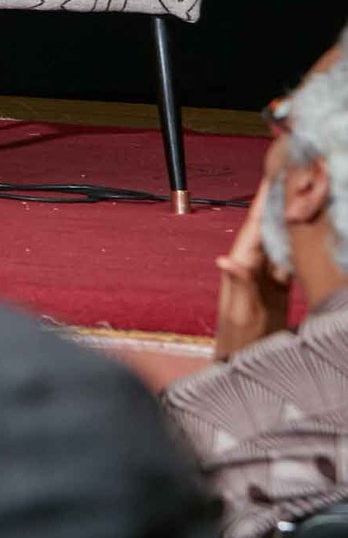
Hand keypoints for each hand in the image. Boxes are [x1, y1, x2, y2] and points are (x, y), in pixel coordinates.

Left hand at [213, 175, 291, 358]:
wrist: (241, 366)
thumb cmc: (237, 342)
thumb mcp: (239, 314)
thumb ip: (237, 287)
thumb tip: (226, 259)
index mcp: (242, 264)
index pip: (255, 226)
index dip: (264, 200)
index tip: (272, 174)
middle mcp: (252, 264)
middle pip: (269, 226)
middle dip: (280, 200)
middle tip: (293, 171)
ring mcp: (266, 274)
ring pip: (281, 238)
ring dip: (291, 216)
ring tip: (304, 191)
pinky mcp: (277, 287)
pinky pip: (290, 258)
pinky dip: (300, 241)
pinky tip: (311, 228)